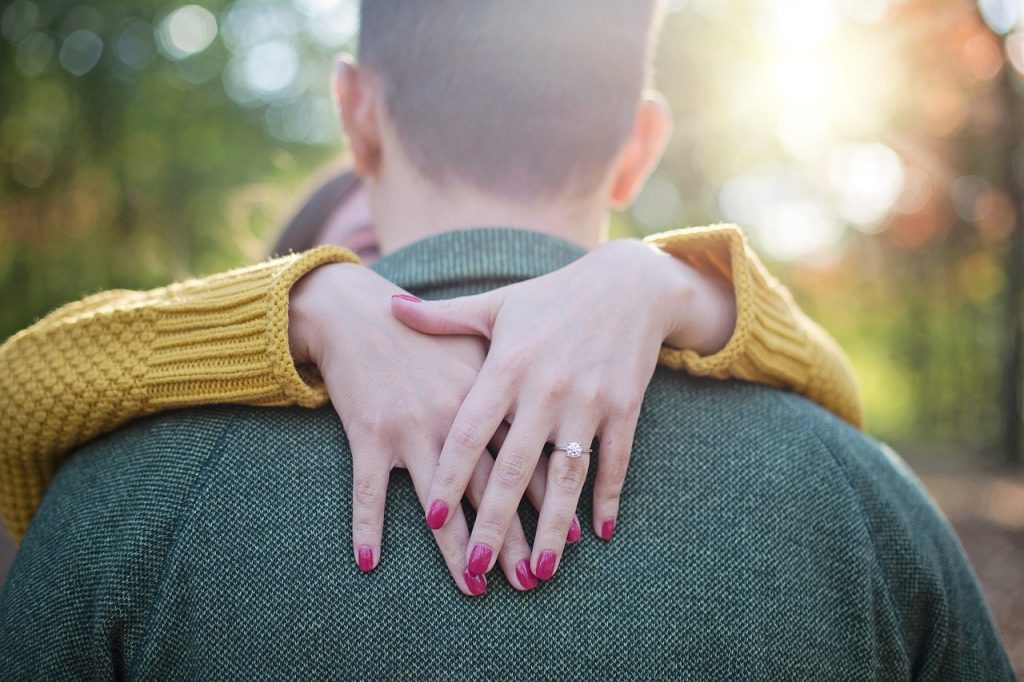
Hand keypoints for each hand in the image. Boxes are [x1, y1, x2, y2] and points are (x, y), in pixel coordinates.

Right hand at [289, 263, 568, 594]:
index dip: (551, 499)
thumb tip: (555, 428)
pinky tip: (369, 560)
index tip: (573, 538)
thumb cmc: (427, 336)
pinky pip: (369, 489)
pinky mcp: (369, 432)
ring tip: (474, 587)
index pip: (529, 455)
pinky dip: (366, 525)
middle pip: (491, 489)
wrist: (360, 312)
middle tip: (533, 581)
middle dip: (512, 538)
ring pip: (439, 501)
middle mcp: (456, 415)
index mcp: (489, 394)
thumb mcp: (480, 346)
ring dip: (455, 549)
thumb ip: (516, 383)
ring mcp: (412, 426)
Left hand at [392, 239, 735, 580]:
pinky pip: (614, 462)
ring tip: (539, 572)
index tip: (431, 519)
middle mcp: (545, 388)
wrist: (630, 283)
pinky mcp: (625, 407)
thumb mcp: (496, 304)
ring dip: (554, 527)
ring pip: (567, 475)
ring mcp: (588, 400)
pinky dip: (609, 498)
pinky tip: (600, 534)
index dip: (449, 477)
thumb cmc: (553, 296)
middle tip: (477, 569)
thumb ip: (443, 317)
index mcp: (507, 366)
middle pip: (514, 468)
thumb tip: (389, 306)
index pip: (470, 433)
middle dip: (494, 523)